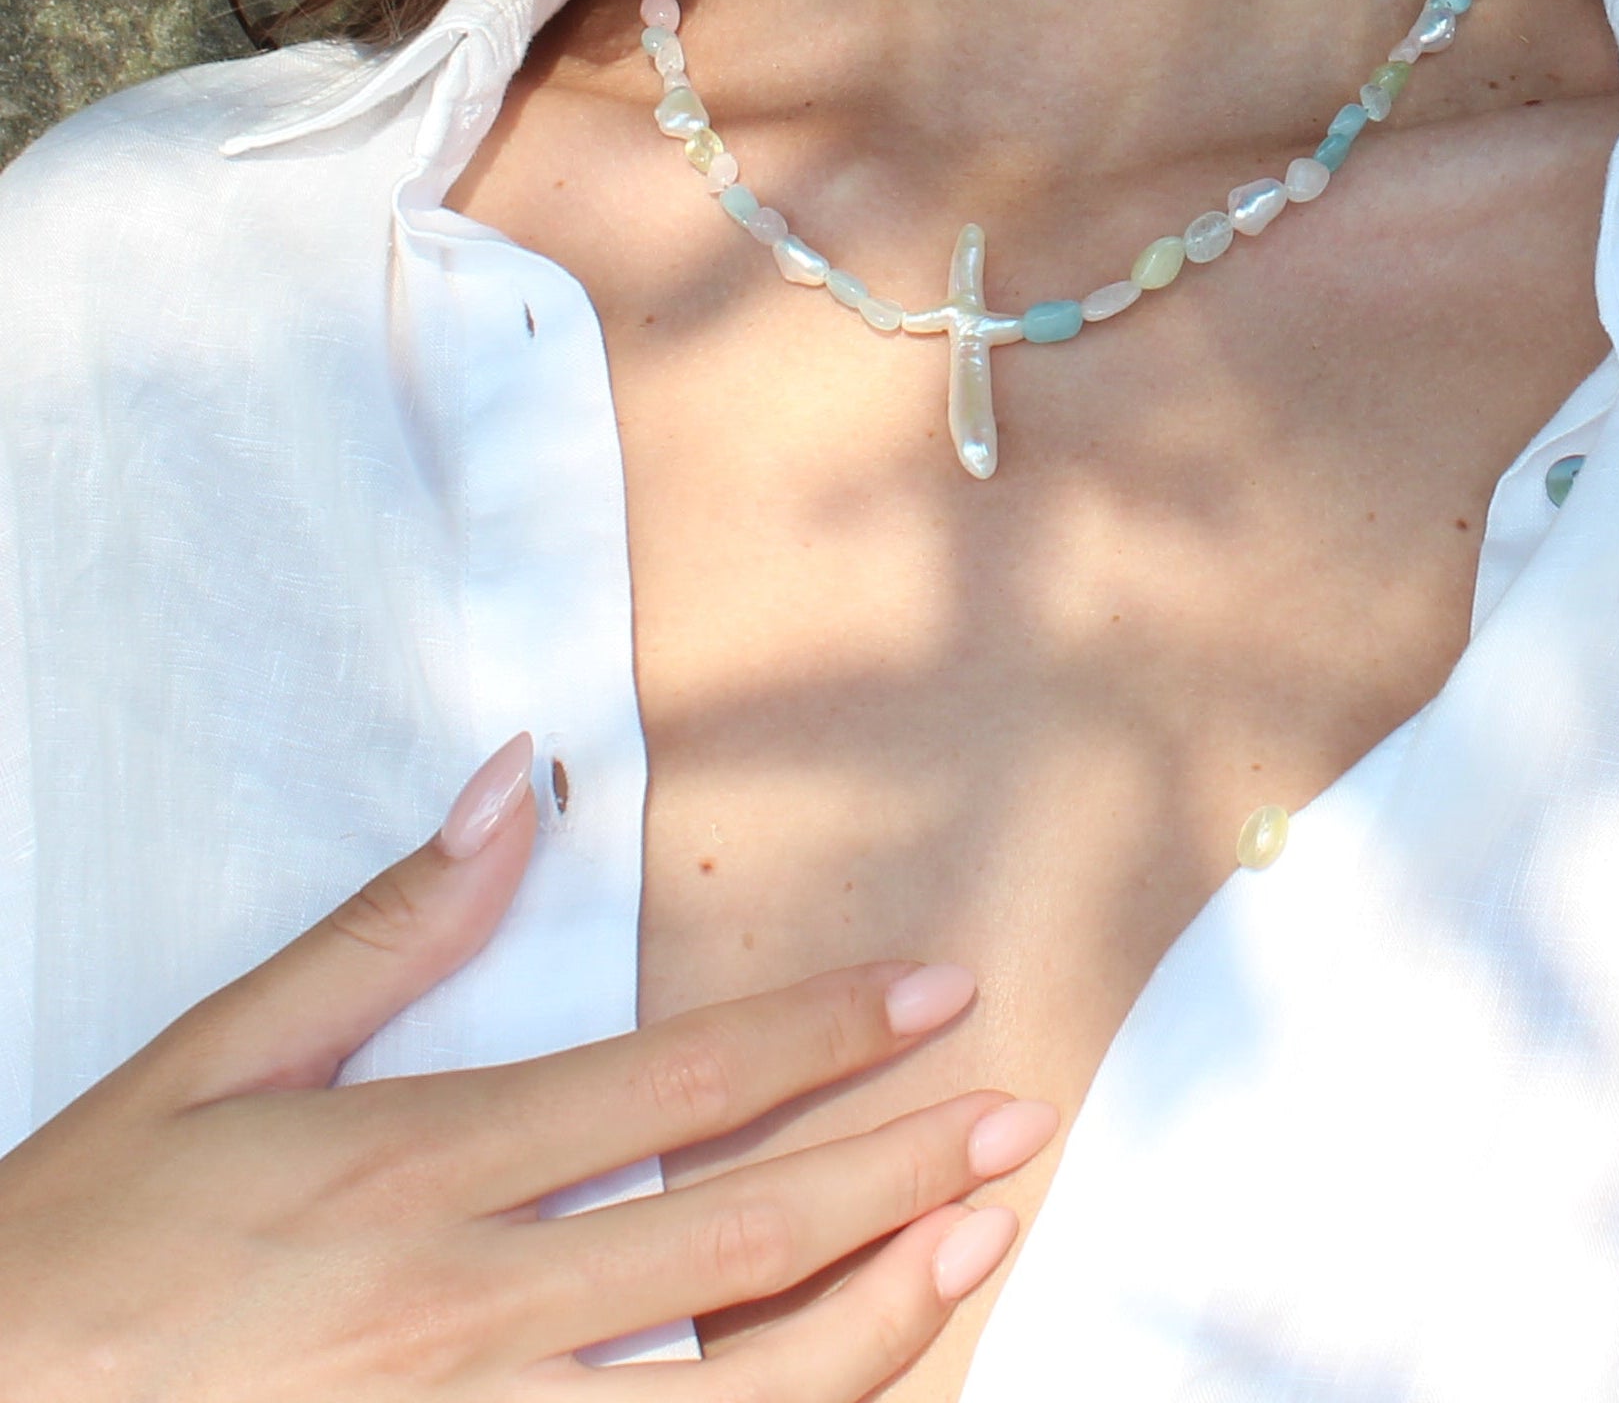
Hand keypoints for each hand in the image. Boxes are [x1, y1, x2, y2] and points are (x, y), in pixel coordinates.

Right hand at [0, 733, 1054, 1396]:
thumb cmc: (84, 1245)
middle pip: (731, 1238)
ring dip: (869, 1320)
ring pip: (720, 1396)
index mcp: (414, 1164)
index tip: (938, 989)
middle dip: (894, 1167)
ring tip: (977, 1246)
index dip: (823, 1034)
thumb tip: (511, 784)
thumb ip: (385, 931)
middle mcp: (462, 1306)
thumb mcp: (215, 1058)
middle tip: (1018, 1113)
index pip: (672, 1086)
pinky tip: (842, 1398)